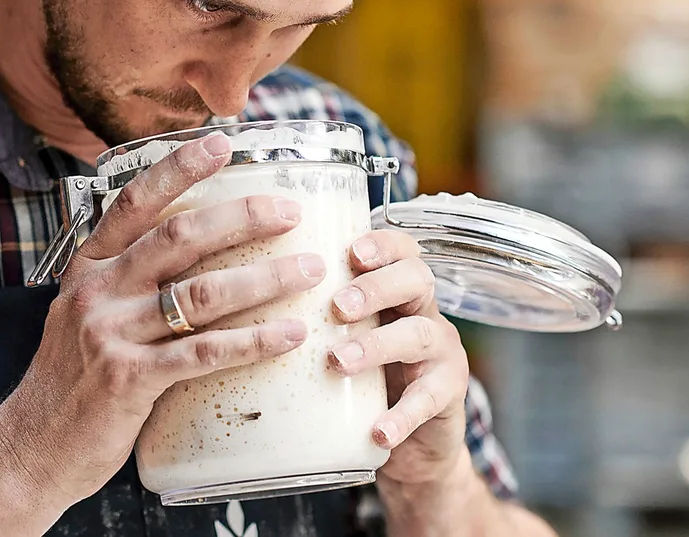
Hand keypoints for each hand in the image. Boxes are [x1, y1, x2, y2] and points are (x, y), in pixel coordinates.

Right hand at [0, 132, 325, 507]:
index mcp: (88, 268)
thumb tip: (194, 260)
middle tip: (291, 211)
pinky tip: (290, 333)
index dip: (178, 169)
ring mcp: (111, 334)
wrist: (27, 450)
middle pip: (180, 238)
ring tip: (310, 269)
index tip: (221, 142)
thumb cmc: (70, 384)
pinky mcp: (129, 380)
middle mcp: (97, 292)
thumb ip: (127, 285)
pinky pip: (205, 353)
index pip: (133, 202)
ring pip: (202, 293)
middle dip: (242, 217)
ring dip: (265, 277)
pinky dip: (254, 341)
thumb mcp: (84, 317)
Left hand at [326, 230, 470, 487]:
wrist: (413, 442)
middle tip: (338, 306)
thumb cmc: (367, 379)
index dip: (382, 245)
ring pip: (418, 335)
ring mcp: (442, 353)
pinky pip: (428, 401)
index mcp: (399, 293)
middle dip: (376, 288)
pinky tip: (379, 431)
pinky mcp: (448, 396)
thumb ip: (312, 319)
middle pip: (416, 280)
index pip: (402, 251)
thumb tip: (240, 301)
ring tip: (339, 361)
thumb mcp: (345, 340)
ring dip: (377, 345)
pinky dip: (402, 416)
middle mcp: (425, 314)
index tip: (352, 252)